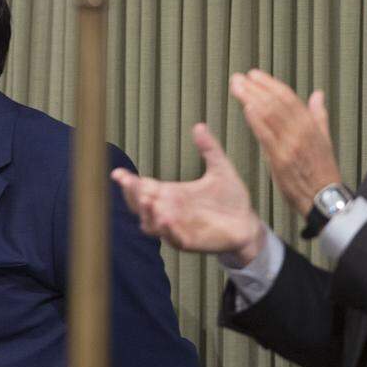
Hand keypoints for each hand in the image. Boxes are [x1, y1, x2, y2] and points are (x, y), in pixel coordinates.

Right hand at [111, 124, 264, 263]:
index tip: (118, 173)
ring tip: (148, 200)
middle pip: (140, 205)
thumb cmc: (231, 198)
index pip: (144, 187)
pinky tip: (166, 219)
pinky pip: (173, 238)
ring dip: (147, 213)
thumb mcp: (220, 169)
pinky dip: (168, 230)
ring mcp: (176, 228)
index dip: (129, 182)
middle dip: (133, 195)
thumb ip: (209, 148)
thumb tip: (199, 125)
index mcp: (171, 194)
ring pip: (150, 224)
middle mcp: (168, 211)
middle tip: (132, 183)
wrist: (248, 223)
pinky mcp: (188, 241)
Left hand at [229, 69, 342, 215]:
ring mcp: (291, 145)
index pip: (288, 97)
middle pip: (276, 102)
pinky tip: (246, 108)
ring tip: (236, 87)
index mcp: (311, 125)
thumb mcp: (325, 139)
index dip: (270, 84)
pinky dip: (257, 120)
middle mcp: (301, 131)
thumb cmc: (322, 171)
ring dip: (251, 98)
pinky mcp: (282, 160)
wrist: (324, 198)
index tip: (254, 75)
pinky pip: (268, 136)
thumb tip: (317, 94)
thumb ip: (318, 115)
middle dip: (255, 87)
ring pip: (271, 115)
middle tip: (238, 77)